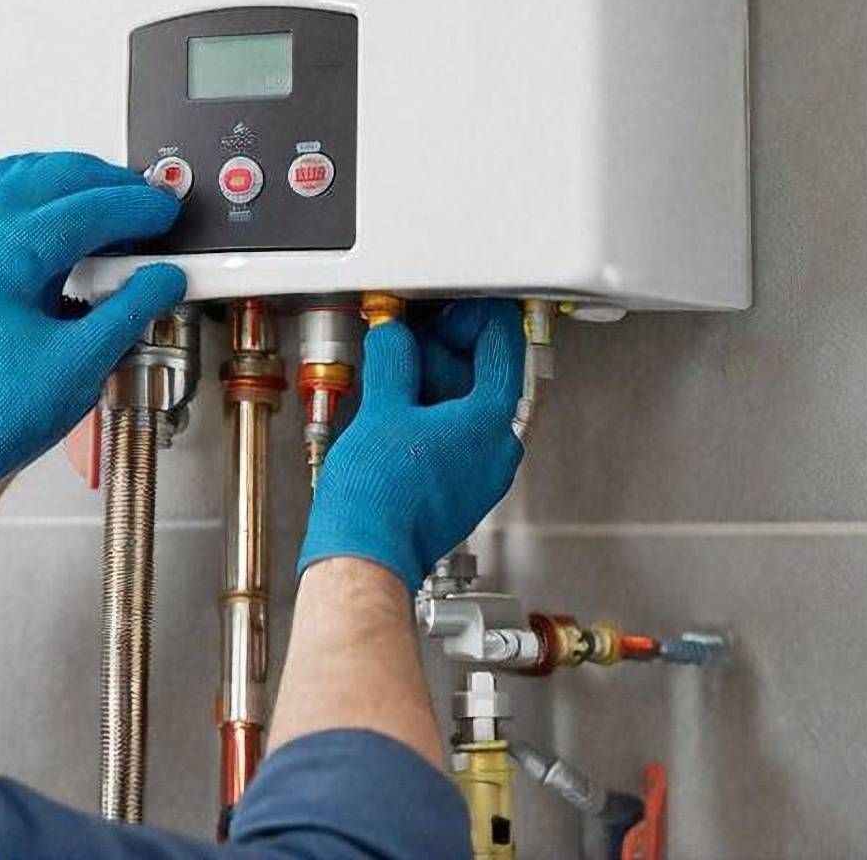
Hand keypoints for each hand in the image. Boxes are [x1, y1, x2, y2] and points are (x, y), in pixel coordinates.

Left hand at [0, 153, 185, 488]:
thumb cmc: (11, 405)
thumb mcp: (84, 364)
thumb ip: (130, 313)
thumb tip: (167, 276)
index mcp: (0, 266)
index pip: (79, 211)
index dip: (131, 207)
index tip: (166, 211)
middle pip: (52, 178)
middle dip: (111, 185)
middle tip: (153, 204)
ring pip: (25, 173)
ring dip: (77, 174)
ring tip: (120, 196)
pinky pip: (0, 187)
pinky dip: (37, 178)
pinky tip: (64, 189)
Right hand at [297, 299, 525, 588]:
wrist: (364, 555)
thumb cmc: (378, 497)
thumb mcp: (382, 406)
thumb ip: (395, 357)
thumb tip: (395, 335)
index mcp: (491, 421)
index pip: (503, 345)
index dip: (472, 317)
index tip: (443, 312)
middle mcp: (497, 449)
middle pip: (485, 376)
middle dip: (444, 353)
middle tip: (406, 344)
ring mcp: (481, 474)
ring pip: (468, 408)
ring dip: (433, 385)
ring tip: (391, 383)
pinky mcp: (461, 491)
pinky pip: (456, 438)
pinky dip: (430, 418)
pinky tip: (393, 417)